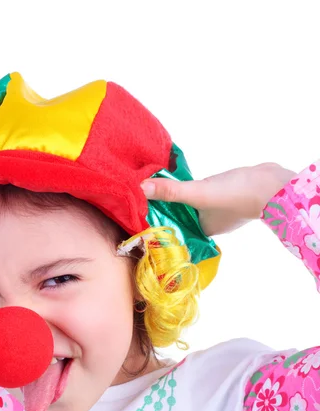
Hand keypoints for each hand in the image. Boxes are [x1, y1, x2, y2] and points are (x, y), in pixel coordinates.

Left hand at [140, 162, 296, 235]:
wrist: (274, 183)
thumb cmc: (237, 194)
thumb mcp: (198, 193)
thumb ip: (171, 191)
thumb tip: (140, 188)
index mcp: (200, 231)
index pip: (171, 229)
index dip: (154, 220)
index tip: (135, 211)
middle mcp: (206, 223)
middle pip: (177, 216)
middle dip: (161, 206)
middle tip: (137, 195)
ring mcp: (216, 210)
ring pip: (187, 204)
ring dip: (174, 196)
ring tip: (151, 185)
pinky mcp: (223, 195)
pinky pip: (198, 193)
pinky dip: (187, 188)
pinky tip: (177, 179)